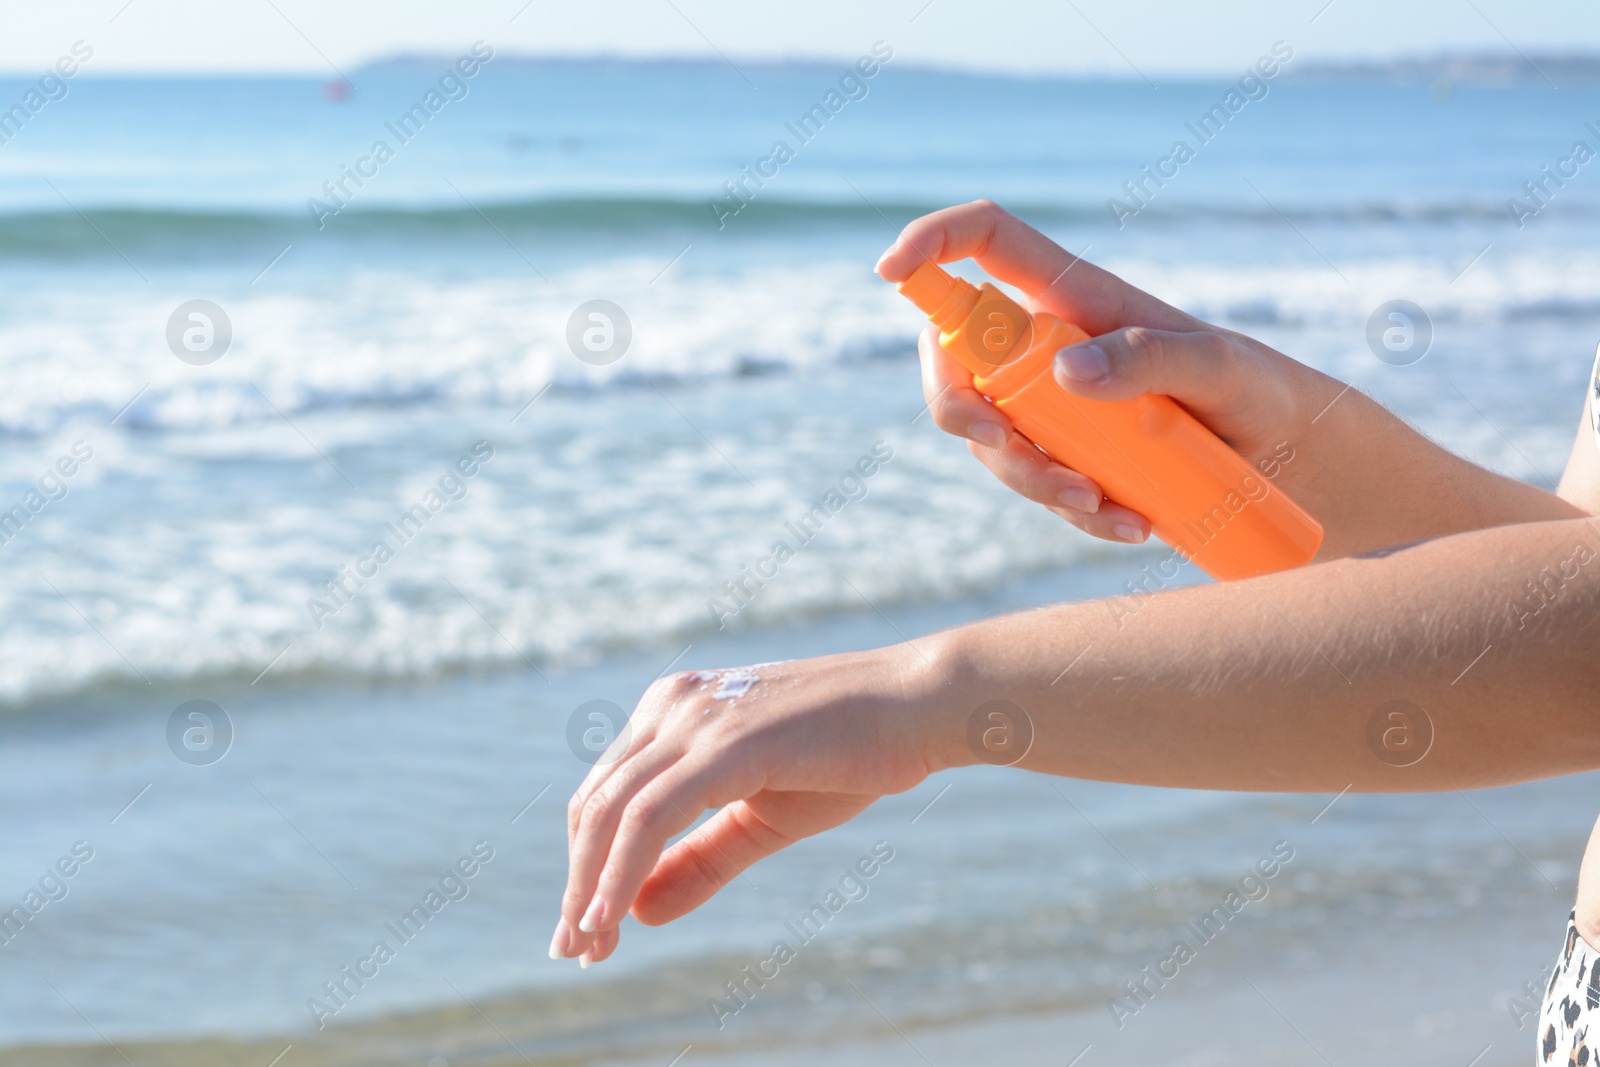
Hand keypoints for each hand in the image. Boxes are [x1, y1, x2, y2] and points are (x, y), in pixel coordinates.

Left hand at [550, 647, 940, 965]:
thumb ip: (699, 860)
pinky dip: (620, 871)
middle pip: (593, 806)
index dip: (585, 865)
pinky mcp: (725, 743)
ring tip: (588, 947)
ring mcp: (695, 719)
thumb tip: (637, 911)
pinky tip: (613, 918)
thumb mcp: (760, 819)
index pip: (603, 795)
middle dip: (577, 883)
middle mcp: (671, 705)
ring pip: (610, 813)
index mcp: (672, 711)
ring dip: (589, 888)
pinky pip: (650, 817)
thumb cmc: (847, 756)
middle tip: (574, 951)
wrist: (915, 707)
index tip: (587, 929)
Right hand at [878, 200, 1344, 547]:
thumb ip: (1151, 358)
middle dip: (961, 410)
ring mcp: (1052, 407)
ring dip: (1029, 479)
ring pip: (989, 437)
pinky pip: (1034, 487)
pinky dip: (1068, 513)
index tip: (890, 270)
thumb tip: (1062, 373)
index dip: (933, 244)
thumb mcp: (1224, 370)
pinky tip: (1127, 525)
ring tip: (1103, 505)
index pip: (986, 244)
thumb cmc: (1264, 395)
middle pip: (955, 359)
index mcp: (1076, 298)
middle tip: (1009, 448)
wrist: (1295, 471)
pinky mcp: (1068, 460)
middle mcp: (1049, 346)